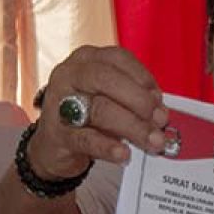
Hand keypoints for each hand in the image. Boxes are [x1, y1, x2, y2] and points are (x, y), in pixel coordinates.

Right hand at [27, 46, 169, 178]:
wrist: (52, 147)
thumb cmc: (87, 116)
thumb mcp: (109, 98)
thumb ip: (133, 98)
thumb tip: (160, 112)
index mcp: (86, 59)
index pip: (118, 59)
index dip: (143, 79)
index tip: (160, 100)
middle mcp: (69, 75)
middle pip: (108, 80)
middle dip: (140, 101)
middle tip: (160, 121)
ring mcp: (59, 104)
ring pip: (100, 110)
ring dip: (132, 127)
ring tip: (152, 141)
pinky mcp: (56, 134)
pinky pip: (86, 139)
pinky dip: (108, 147)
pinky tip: (124, 154)